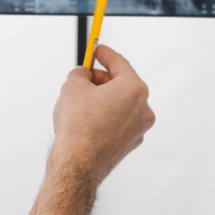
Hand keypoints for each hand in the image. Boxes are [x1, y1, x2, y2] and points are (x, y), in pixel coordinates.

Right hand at [51, 45, 155, 185]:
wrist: (78, 164)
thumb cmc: (79, 128)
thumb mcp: (72, 87)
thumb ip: (80, 74)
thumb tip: (82, 75)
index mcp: (134, 89)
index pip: (120, 63)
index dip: (105, 54)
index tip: (97, 50)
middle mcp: (142, 108)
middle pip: (122, 84)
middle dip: (102, 79)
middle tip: (85, 77)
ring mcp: (138, 128)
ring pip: (120, 104)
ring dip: (103, 99)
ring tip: (81, 102)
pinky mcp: (129, 143)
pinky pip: (118, 122)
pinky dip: (106, 116)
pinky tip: (87, 120)